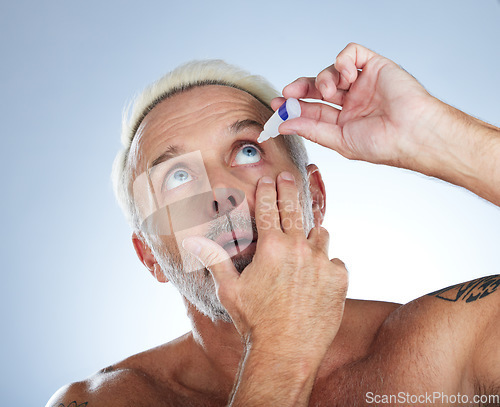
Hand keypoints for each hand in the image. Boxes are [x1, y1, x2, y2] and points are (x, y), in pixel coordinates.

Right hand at [183, 172, 347, 361]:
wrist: (286, 351)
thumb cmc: (254, 321)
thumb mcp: (229, 289)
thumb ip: (214, 259)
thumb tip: (192, 242)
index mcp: (271, 247)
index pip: (269, 208)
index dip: (268, 190)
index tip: (269, 178)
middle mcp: (299, 248)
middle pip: (295, 208)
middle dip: (290, 189)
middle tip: (290, 177)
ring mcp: (322, 262)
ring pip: (320, 234)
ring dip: (311, 233)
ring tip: (305, 238)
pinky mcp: (339, 278)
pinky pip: (334, 262)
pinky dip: (326, 265)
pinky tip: (317, 277)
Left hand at [273, 43, 443, 171]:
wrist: (413, 132)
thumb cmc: (383, 143)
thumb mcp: (340, 140)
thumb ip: (311, 129)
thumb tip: (285, 124)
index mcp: (344, 121)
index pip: (312, 110)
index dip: (293, 107)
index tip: (276, 106)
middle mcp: (351, 102)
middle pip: (317, 88)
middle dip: (300, 89)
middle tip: (288, 93)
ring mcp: (362, 84)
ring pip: (331, 70)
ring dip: (323, 78)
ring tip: (330, 90)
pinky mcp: (374, 67)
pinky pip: (350, 54)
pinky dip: (342, 61)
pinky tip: (346, 75)